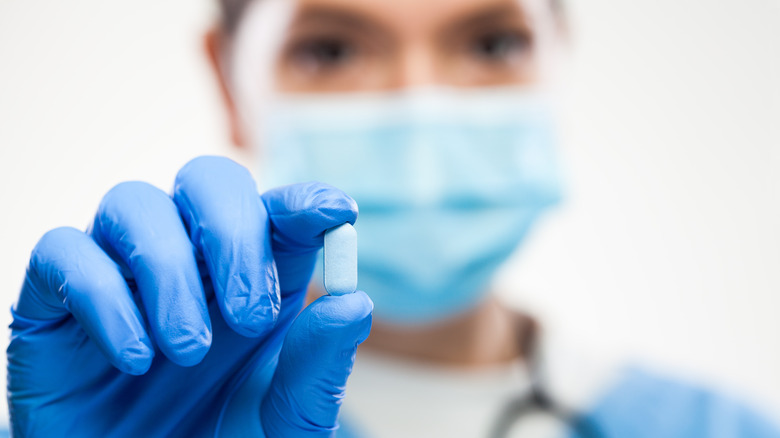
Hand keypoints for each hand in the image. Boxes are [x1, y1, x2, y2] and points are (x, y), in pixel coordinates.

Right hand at [7, 156, 371, 436]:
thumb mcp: (283, 419)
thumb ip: (316, 366)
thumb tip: (354, 302)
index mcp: (253, 275)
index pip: (279, 210)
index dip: (305, 201)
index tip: (334, 213)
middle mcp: (190, 259)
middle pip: (207, 180)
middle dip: (233, 233)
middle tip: (249, 316)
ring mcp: (121, 272)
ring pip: (132, 203)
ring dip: (168, 270)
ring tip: (188, 350)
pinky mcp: (55, 302)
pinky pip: (64, 252)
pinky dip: (103, 295)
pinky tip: (136, 358)